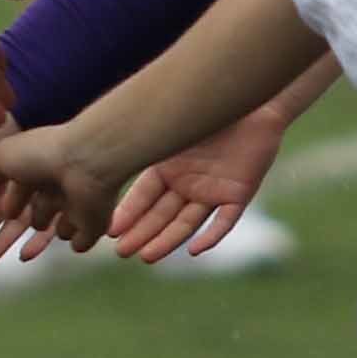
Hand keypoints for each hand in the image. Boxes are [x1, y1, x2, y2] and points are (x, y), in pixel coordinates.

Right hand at [0, 115, 133, 259]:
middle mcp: (51, 189)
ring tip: (23, 249)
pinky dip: (73, 242)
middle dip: (0, 241)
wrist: (87, 163)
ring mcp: (73, 207)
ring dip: (41, 238)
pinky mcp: (91, 224)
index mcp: (30, 173)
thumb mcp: (3, 157)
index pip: (4, 203)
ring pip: (54, 229)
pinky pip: (79, 241)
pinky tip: (68, 243)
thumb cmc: (42, 155)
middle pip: (23, 221)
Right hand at [106, 94, 293, 263]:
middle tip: (122, 252)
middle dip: (142, 233)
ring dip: (167, 240)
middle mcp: (187, 184)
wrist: (251, 100)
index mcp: (168, 168)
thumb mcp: (171, 129)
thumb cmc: (208, 108)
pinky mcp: (238, 195)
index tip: (110, 231)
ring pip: (186, 222)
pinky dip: (211, 236)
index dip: (127, 214)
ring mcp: (212, 191)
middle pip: (161, 215)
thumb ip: (144, 145)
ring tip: (147, 257)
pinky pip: (224, 220)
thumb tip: (105, 151)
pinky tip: (194, 250)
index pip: (143, 197)